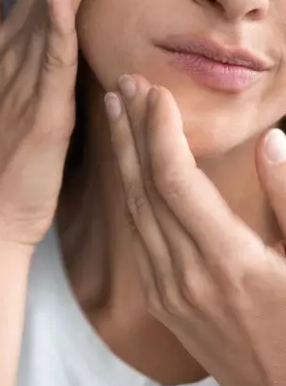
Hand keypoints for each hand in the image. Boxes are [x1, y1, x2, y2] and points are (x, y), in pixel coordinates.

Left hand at [106, 74, 285, 385]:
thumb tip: (273, 142)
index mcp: (228, 261)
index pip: (174, 179)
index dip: (158, 130)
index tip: (154, 92)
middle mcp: (186, 274)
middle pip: (143, 185)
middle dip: (130, 129)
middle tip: (122, 84)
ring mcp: (168, 290)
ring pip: (132, 207)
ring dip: (123, 155)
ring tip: (115, 113)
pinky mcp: (162, 301)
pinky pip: (137, 234)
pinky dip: (130, 191)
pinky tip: (127, 167)